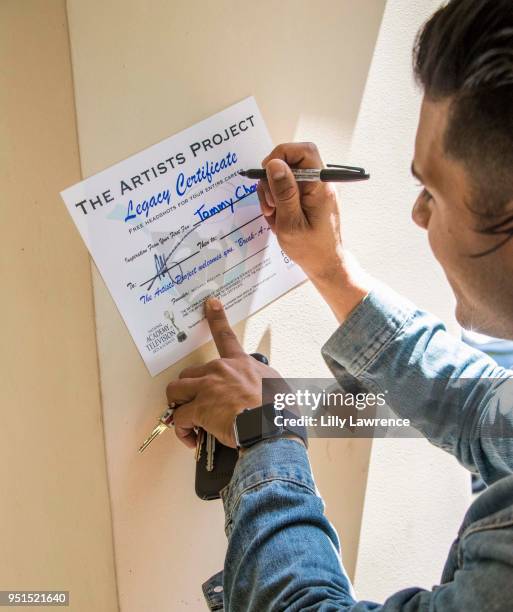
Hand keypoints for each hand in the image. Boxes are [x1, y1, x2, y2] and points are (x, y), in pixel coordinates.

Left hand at [168, 297, 281, 447]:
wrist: (271, 426)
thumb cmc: (278, 411)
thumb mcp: (278, 387)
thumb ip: (266, 382)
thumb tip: (269, 388)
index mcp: (240, 364)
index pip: (226, 335)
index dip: (217, 317)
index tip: (210, 303)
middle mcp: (220, 371)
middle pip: (189, 373)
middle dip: (188, 390)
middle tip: (195, 404)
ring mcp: (207, 388)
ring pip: (175, 391)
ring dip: (178, 405)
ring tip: (187, 418)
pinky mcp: (199, 409)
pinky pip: (179, 418)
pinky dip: (182, 429)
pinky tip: (191, 437)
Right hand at [258, 142, 370, 321]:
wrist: (324, 264)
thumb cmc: (310, 249)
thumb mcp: (291, 223)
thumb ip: (284, 192)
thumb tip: (275, 164)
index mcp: (320, 187)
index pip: (304, 151)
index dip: (281, 155)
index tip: (267, 173)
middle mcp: (318, 184)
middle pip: (290, 161)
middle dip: (272, 180)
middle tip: (270, 204)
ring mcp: (312, 190)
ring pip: (284, 176)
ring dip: (272, 193)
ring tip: (274, 215)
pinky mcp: (306, 197)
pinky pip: (286, 189)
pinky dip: (276, 201)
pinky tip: (277, 217)